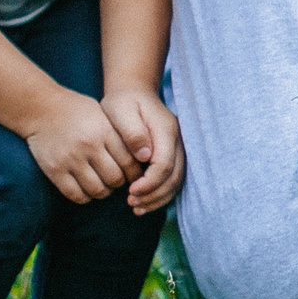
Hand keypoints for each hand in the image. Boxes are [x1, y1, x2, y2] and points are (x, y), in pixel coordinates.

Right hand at [21, 91, 139, 203]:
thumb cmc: (76, 110)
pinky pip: (75, 194)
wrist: (41, 107)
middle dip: (120, 183)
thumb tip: (141, 157)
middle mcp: (89, 146)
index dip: (135, 173)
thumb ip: (119, 135)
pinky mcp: (54, 170)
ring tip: (103, 186)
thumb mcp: (103, 114)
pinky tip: (86, 190)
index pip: (129, 161)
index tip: (133, 174)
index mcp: (104, 131)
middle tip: (117, 181)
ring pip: (97, 189)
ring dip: (103, 192)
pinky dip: (85, 197)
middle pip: (115, 178)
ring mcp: (70, 159)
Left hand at [105, 87, 185, 213]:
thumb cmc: (123, 101)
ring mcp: (178, 147)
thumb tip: (144, 155)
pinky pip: (173, 179)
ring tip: (136, 207)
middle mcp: (178, 139)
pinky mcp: (173, 153)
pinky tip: (144, 202)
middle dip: (154, 194)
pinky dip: (161, 194)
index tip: (130, 191)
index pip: (164, 164)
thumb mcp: (120, 110)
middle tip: (131, 203)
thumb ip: (132, 132)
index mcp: (166, 129)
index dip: (149, 182)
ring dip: (158, 198)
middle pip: (175, 176)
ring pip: (177, 180)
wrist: (134, 91)